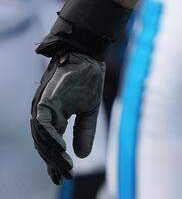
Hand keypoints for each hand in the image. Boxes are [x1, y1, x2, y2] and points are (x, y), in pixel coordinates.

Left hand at [29, 52, 104, 183]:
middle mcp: (44, 114)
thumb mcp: (90, 110)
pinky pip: (42, 122)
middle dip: (53, 162)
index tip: (62, 177)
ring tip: (63, 165)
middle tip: (62, 176)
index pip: (51, 144)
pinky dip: (50, 136)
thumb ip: (85, 131)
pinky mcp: (44, 99)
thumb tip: (82, 155)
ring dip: (51, 153)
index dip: (55, 161)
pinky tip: (60, 147)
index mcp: (54, 116)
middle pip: (43, 144)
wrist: (90, 56)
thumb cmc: (89, 79)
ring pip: (40, 136)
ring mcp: (42, 107)